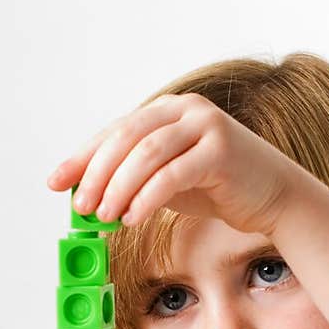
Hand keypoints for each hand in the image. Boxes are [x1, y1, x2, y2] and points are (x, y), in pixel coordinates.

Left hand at [47, 92, 299, 237]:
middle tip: (81, 207)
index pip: (114, 131)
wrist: (273, 196)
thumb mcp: (166, 181)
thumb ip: (132, 179)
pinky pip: (173, 174)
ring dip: (118, 188)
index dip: (81, 158)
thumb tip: (84, 197)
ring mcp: (205, 125)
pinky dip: (147, 198)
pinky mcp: (221, 149)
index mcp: (167, 110)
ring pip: (146, 154)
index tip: (55, 184)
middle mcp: (185, 109)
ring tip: (104, 217)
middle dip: (96, 174)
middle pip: (126, 138)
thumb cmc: (217, 187)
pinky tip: (132, 219)